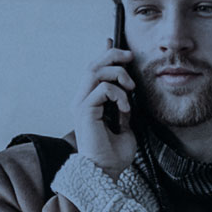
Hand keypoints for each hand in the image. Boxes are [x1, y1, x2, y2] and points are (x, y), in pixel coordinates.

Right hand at [73, 39, 136, 178]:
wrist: (106, 172)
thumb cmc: (113, 154)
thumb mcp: (124, 124)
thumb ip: (123, 106)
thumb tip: (127, 92)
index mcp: (89, 102)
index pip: (93, 70)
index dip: (103, 52)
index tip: (111, 39)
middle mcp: (81, 100)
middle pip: (93, 65)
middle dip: (112, 55)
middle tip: (130, 57)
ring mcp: (81, 105)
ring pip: (95, 71)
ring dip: (118, 74)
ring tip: (130, 88)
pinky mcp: (84, 110)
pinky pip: (102, 88)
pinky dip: (118, 94)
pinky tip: (125, 108)